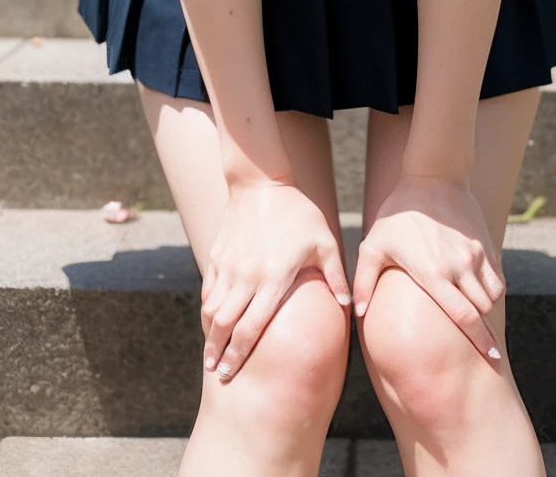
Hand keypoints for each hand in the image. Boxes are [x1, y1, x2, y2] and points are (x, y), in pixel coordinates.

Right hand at [201, 178, 351, 381]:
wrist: (260, 182)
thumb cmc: (298, 212)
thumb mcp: (323, 241)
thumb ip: (336, 275)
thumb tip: (348, 306)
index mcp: (273, 278)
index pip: (251, 327)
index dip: (239, 354)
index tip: (231, 373)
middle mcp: (246, 276)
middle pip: (226, 325)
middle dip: (219, 353)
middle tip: (216, 374)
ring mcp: (229, 266)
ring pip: (212, 310)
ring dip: (209, 335)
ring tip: (209, 355)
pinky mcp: (218, 255)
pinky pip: (208, 290)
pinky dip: (207, 309)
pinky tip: (209, 322)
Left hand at [352, 175, 505, 363]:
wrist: (431, 176)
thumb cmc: (397, 214)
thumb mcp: (373, 245)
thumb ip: (365, 281)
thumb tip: (357, 313)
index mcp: (434, 274)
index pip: (464, 317)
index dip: (479, 341)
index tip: (490, 359)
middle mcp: (460, 267)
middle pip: (482, 310)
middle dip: (482, 330)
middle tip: (484, 348)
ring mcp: (475, 254)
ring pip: (493, 295)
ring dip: (487, 309)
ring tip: (477, 316)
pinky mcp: (484, 243)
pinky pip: (496, 276)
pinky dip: (492, 288)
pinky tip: (480, 292)